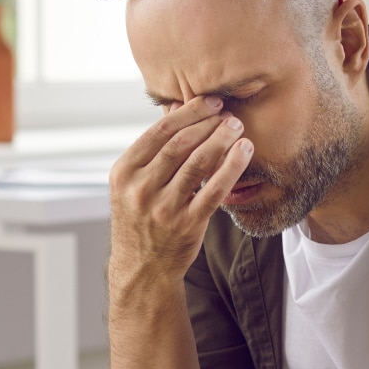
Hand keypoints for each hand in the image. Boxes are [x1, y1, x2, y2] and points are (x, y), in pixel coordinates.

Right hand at [107, 95, 253, 299]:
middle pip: (180, 144)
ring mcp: (164, 208)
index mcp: (123, 172)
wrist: (142, 267)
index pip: (160, 131)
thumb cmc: (140, 218)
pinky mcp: (188, 224)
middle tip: (229, 113)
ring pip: (199, 163)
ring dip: (222, 140)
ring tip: (237, 127)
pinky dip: (232, 166)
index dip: (189, 112)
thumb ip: (152, 150)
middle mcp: (141, 189)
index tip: (210, 101)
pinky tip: (244, 151)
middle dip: (209, 123)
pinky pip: (215, 189)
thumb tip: (176, 107)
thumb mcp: (131, 184)